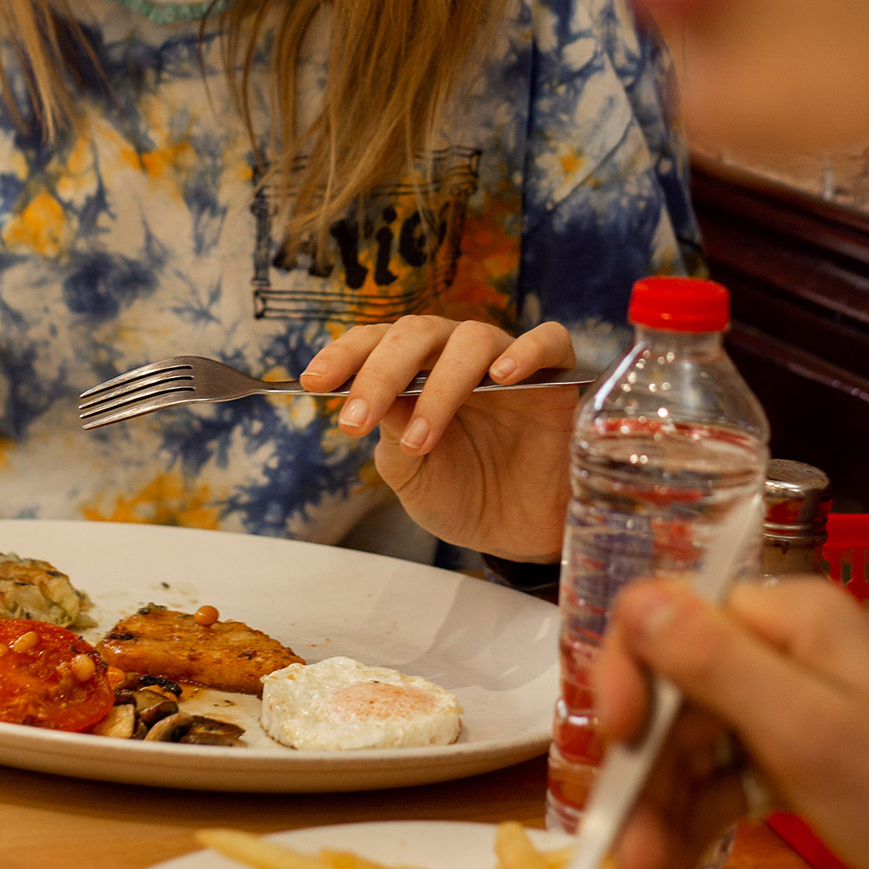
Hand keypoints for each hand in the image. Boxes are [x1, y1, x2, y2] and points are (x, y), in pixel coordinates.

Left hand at [300, 316, 576, 558]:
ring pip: (473, 338)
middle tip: (356, 420)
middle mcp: (457, 357)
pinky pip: (550, 341)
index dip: (345, 355)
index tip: (312, 384)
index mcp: (416, 371)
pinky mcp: (556, 378)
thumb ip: (393, 433)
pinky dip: (527, 349)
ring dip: (442, 384)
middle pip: (418, 333)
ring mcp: (507, 363)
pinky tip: (503, 375)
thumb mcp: (412, 474)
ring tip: (422, 437)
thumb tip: (371, 396)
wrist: (516, 534)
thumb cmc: (461, 496)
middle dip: (380, 372)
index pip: (376, 342)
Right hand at [596, 575, 868, 868]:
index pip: (667, 618)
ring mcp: (802, 705)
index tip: (616, 748)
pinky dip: (706, 824)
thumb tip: (636, 596)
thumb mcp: (806, 731)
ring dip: (666, 812)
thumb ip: (714, 663)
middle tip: (626, 862)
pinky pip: (735, 778)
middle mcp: (787, 648)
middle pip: (677, 693)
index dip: (626, 677)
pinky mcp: (814, 759)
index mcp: (786, 618)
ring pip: (700, 744)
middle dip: (644, 775)